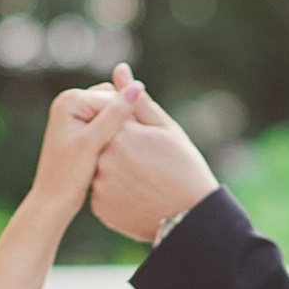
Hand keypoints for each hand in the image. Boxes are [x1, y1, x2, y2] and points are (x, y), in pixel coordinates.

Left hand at [25, 81, 134, 224]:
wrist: (52, 200)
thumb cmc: (69, 175)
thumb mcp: (93, 142)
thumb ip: (115, 114)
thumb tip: (137, 86)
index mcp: (69, 100)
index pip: (112, 97)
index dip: (130, 116)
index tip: (145, 137)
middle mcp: (68, 102)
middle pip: (111, 103)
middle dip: (124, 120)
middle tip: (140, 143)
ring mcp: (73, 115)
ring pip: (110, 115)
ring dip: (121, 129)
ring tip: (132, 150)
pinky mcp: (78, 129)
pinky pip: (104, 126)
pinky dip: (115, 138)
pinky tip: (123, 154)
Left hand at [91, 89, 220, 244]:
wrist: (189, 218)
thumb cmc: (184, 168)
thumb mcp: (165, 130)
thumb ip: (137, 102)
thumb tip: (120, 70)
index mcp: (121, 133)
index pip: (110, 115)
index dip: (128, 124)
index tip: (142, 136)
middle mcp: (104, 157)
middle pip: (103, 141)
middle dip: (120, 145)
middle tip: (145, 159)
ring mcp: (99, 184)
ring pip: (100, 166)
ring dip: (114, 167)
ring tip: (143, 177)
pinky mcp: (98, 206)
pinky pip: (101, 190)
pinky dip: (114, 189)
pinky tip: (136, 192)